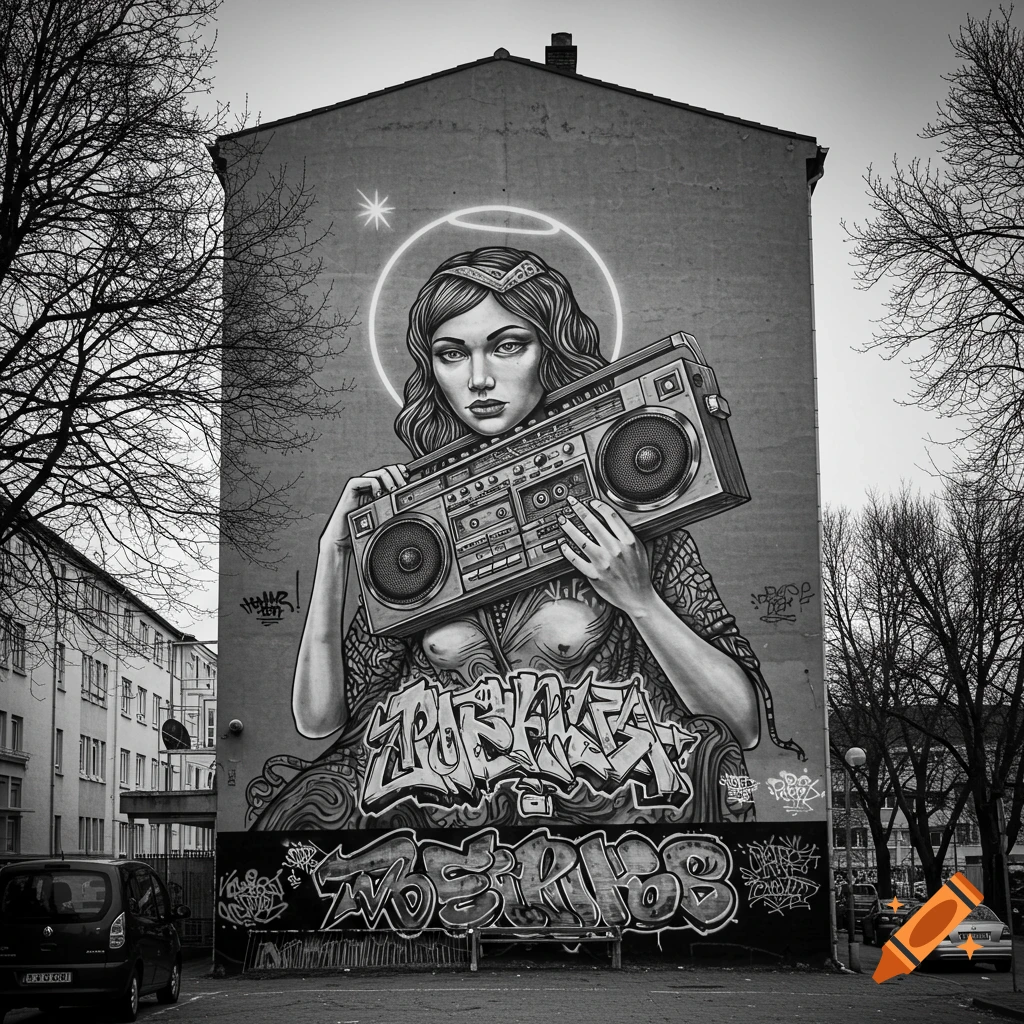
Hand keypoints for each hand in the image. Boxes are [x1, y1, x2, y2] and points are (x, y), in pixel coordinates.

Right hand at [321, 464, 407, 551]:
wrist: (344, 539)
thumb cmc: (363, 530)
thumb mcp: (384, 518)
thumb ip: (394, 508)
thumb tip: (409, 504)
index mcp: (378, 489)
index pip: (392, 472)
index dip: (400, 471)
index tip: (408, 477)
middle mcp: (370, 484)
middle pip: (387, 469)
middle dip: (398, 476)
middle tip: (402, 488)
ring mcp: (361, 486)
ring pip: (379, 472)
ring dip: (390, 480)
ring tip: (393, 491)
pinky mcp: (351, 489)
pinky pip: (365, 479)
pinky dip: (375, 485)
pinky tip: (378, 495)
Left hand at [558, 496, 653, 616]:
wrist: (638, 598)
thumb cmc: (640, 573)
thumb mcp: (641, 549)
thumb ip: (628, 534)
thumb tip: (614, 519)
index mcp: (628, 541)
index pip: (611, 516)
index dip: (598, 506)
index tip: (590, 502)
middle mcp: (615, 550)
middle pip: (593, 524)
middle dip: (579, 510)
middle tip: (570, 503)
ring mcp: (603, 563)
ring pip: (581, 540)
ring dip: (570, 528)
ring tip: (562, 520)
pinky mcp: (594, 576)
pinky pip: (577, 561)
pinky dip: (568, 552)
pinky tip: (563, 545)